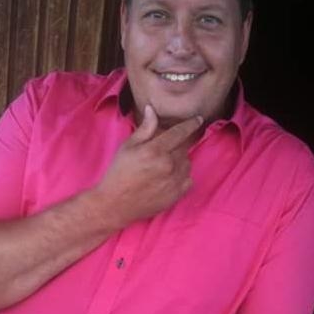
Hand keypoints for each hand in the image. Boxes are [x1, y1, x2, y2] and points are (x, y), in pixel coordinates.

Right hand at [96, 104, 203, 226]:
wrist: (116, 203)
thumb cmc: (119, 173)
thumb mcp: (128, 147)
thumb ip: (144, 129)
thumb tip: (152, 110)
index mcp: (155, 150)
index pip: (179, 132)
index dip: (190, 124)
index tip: (198, 119)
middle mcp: (168, 165)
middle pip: (183, 147)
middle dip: (176, 145)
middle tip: (162, 151)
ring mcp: (174, 181)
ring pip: (187, 162)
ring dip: (179, 160)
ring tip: (162, 165)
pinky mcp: (177, 194)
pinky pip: (189, 178)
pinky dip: (182, 175)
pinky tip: (168, 177)